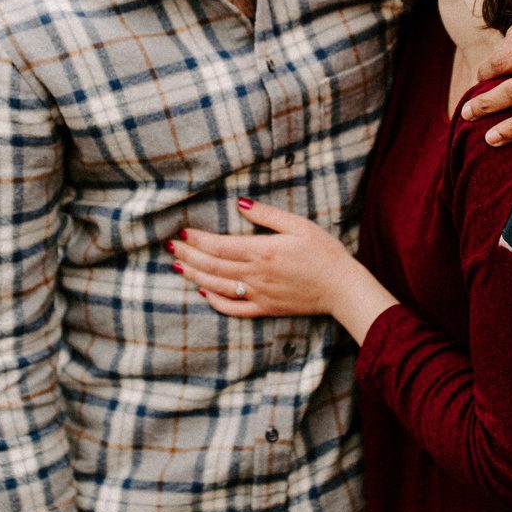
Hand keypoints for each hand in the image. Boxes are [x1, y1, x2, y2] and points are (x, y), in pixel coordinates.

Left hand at [172, 199, 397, 343]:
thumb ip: (267, 214)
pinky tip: (204, 293)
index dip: (197, 240)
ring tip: (178, 266)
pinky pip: (233, 309)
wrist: (341, 288)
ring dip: (194, 277)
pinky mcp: (265, 309)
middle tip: (170, 247)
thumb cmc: (323, 252)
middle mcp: (256, 275)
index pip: (219, 246)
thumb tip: (240, 203)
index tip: (182, 232)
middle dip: (189, 256)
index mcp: (263, 251)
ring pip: (217, 287)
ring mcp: (259, 295)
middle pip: (212, 266)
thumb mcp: (298, 225)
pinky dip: (215, 302)